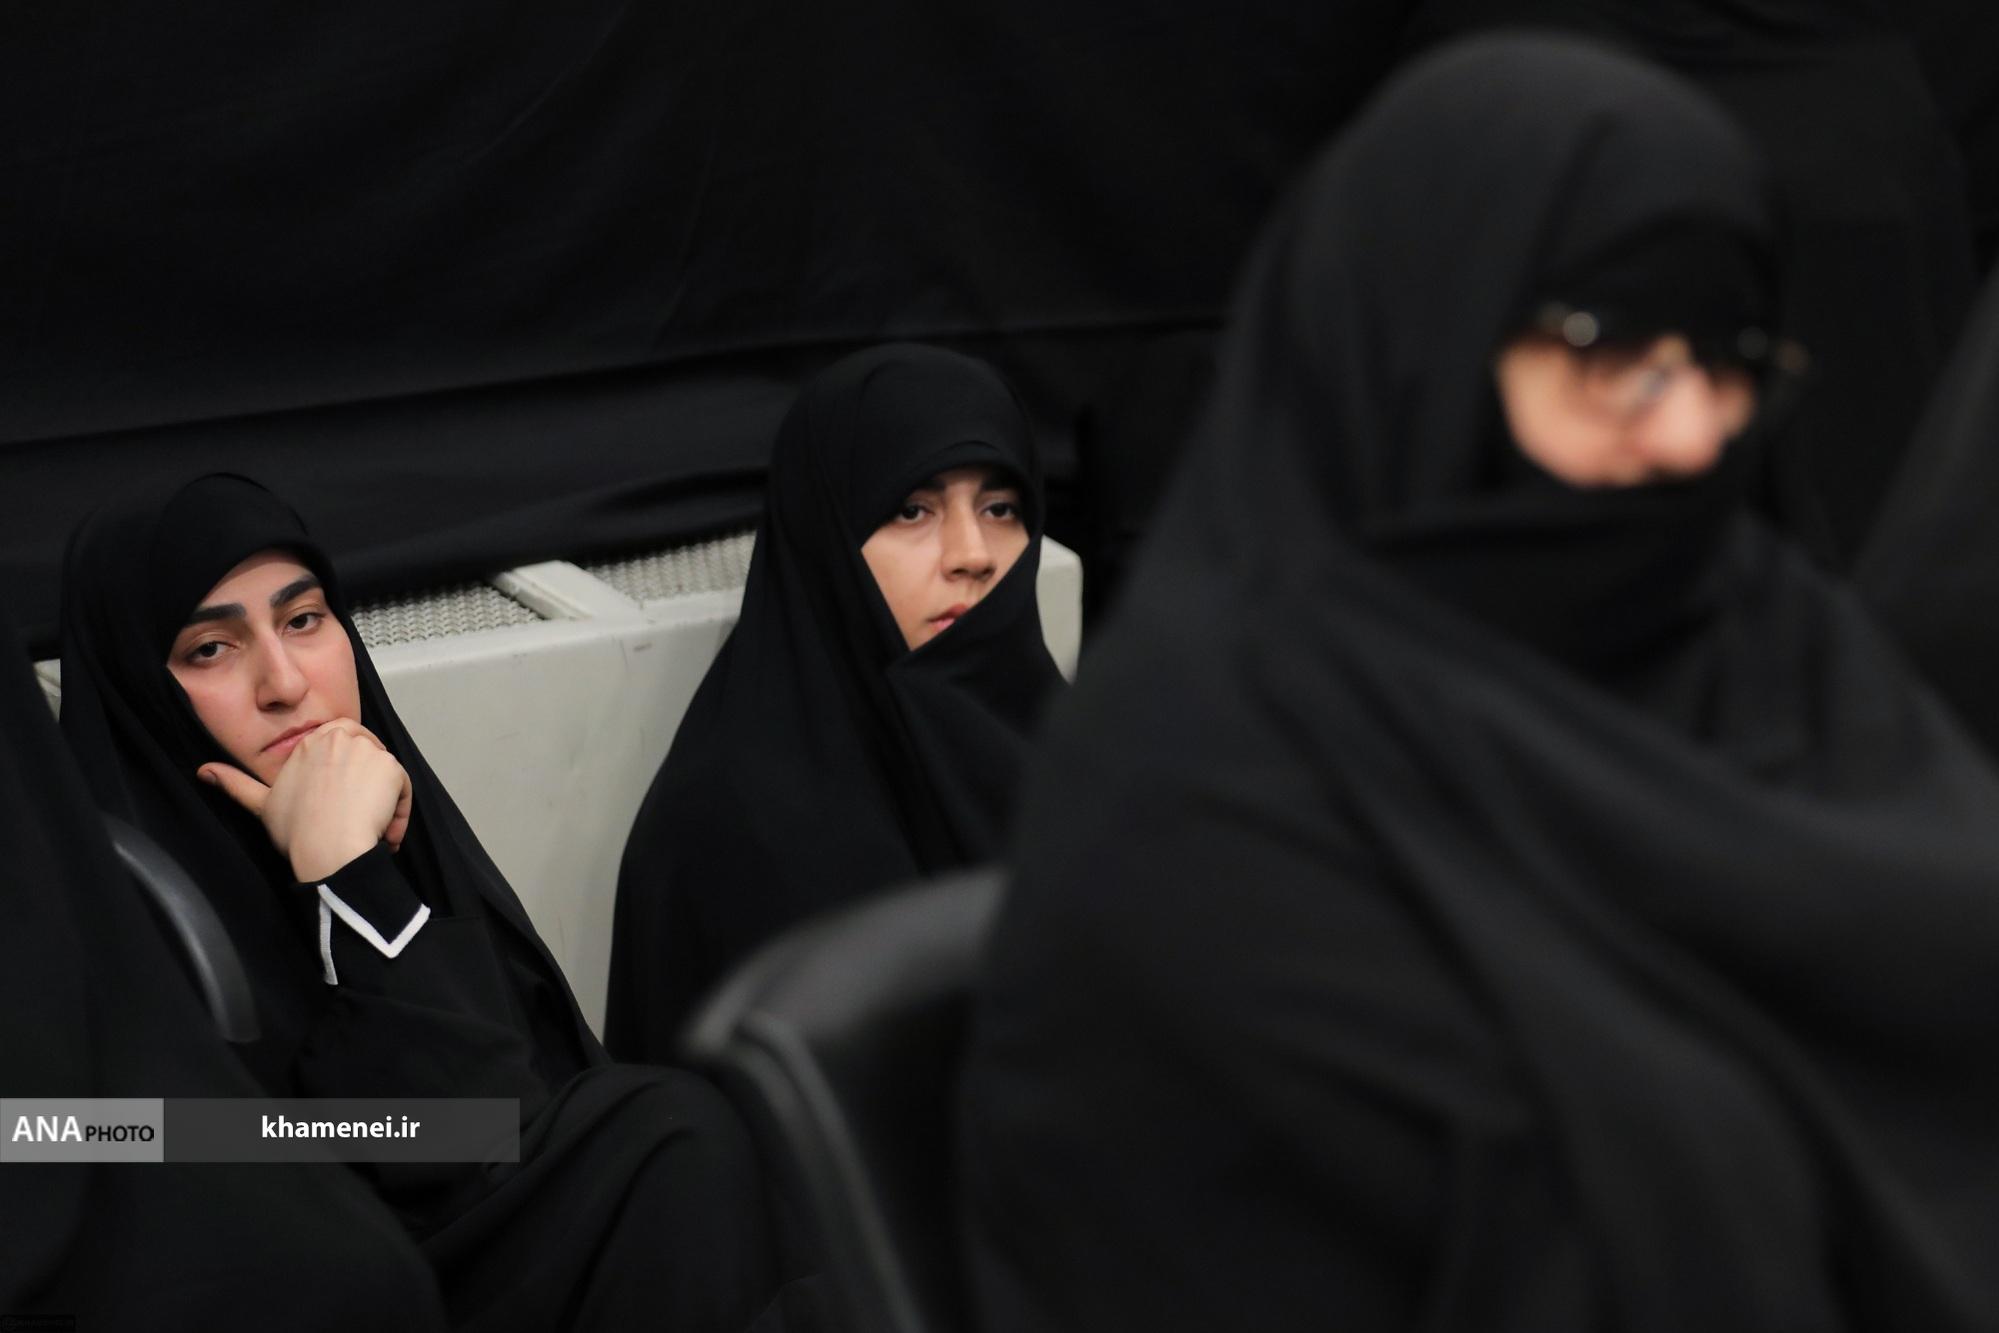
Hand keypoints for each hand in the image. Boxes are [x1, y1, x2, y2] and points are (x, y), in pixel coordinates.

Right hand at [199, 718, 412, 882]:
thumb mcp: (262, 804)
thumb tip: (203, 771)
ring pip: (384, 774)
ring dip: (384, 803)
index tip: (342, 800)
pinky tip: (386, 834)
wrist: (328, 849)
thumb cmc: (297, 831)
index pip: (340, 741)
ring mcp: (365, 751)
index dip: (346, 772)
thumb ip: (236, 784)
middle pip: (366, 755)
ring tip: (370, 831)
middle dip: (367, 786)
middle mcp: (337, 739)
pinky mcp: (389, 766)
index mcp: (310, 743)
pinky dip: (400, 812)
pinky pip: (403, 787)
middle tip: (358, 818)